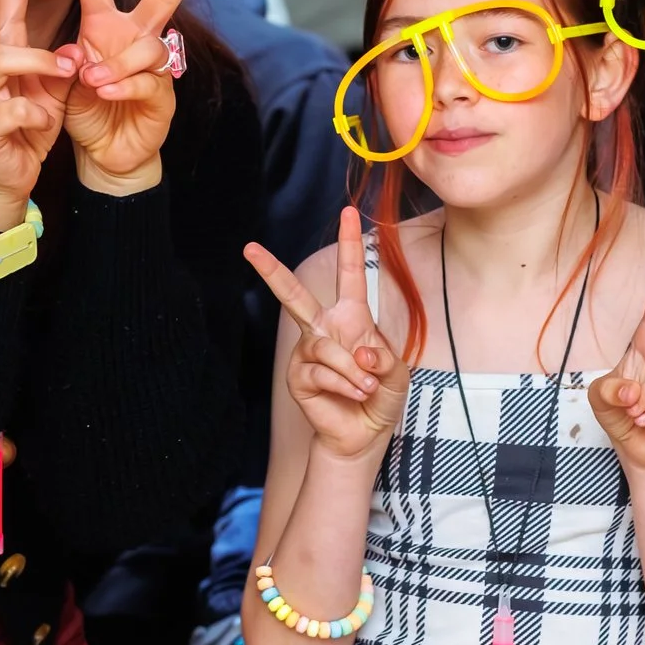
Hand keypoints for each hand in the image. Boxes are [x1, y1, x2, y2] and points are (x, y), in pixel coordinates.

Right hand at [0, 0, 76, 228]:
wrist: (4, 179)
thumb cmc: (24, 129)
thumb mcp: (48, 93)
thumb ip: (56, 67)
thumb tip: (75, 48)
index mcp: (2, 55)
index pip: (2, 3)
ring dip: (36, 59)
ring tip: (64, 70)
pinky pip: (14, 108)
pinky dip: (35, 113)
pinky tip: (41, 122)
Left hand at [59, 0, 220, 193]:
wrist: (102, 153)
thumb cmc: (84, 109)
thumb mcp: (63, 79)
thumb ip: (67, 59)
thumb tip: (77, 51)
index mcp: (103, 26)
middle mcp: (134, 38)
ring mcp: (154, 66)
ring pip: (148, 47)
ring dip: (120, 62)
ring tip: (94, 82)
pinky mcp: (162, 94)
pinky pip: (149, 80)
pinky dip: (124, 86)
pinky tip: (106, 94)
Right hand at [246, 208, 409, 460]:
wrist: (363, 433)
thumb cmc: (380, 397)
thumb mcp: (396, 373)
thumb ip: (383, 357)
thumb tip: (356, 350)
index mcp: (351, 318)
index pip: (350, 274)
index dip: (349, 243)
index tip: (348, 211)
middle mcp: (324, 329)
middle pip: (294, 295)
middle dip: (271, 271)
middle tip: (249, 248)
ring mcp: (308, 352)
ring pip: (325, 347)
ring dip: (353, 370)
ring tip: (366, 387)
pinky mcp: (298, 376)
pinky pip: (320, 370)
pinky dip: (344, 384)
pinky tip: (353, 395)